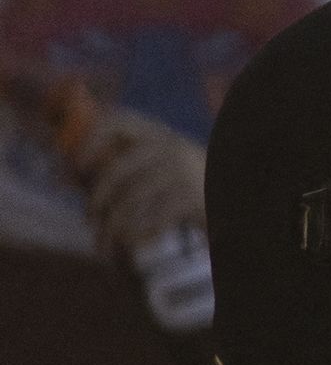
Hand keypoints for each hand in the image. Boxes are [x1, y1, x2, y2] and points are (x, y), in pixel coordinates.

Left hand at [69, 111, 201, 258]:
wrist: (235, 200)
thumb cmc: (187, 189)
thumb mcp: (156, 171)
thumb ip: (115, 169)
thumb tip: (62, 175)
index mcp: (158, 134)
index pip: (116, 120)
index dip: (89, 139)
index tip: (76, 165)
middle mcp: (170, 147)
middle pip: (114, 171)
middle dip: (96, 200)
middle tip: (90, 219)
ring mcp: (182, 172)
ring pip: (128, 202)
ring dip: (111, 228)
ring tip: (106, 244)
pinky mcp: (191, 199)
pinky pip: (148, 221)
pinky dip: (136, 236)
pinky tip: (135, 244)